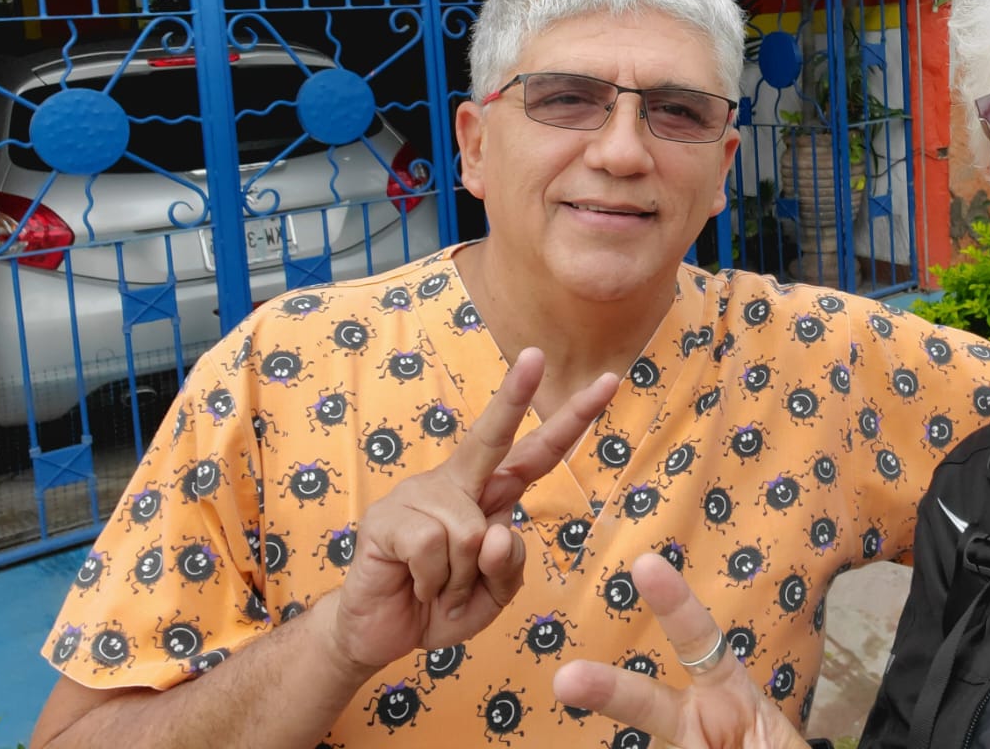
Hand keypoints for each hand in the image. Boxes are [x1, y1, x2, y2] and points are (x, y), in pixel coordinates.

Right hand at [329, 347, 617, 672]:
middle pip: (492, 435)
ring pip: (471, 532)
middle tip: (535, 354)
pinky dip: (433, 581)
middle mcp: (457, 483)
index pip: (537, 453)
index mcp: (490, 495)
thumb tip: (499, 532)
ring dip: (460, 579)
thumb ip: (510, 570)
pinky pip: (433, 547)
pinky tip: (415, 583)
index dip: (570, 420)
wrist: (381, 635)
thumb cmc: (441, 606)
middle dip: (515, 394)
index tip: (608, 382)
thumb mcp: (493, 597)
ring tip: (437, 587)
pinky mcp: (387, 517)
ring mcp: (419, 495)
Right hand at [552, 554, 808, 748]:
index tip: (645, 565)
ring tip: (606, 733)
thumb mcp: (776, 740)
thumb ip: (751, 733)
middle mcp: (694, 715)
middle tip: (565, 681)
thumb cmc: (772, 744)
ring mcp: (678, 745)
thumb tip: (702, 731)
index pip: (701, 640)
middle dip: (606, 689)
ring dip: (627, 712)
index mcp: (729, 689)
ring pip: (654, 746)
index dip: (675, 603)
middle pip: (646, 702)